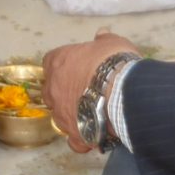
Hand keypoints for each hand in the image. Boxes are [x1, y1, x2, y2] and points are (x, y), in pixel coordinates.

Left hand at [44, 34, 142, 154]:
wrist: (124, 93)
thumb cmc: (114, 62)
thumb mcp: (112, 43)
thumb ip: (103, 40)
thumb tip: (101, 34)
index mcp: (57, 63)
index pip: (51, 61)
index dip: (64, 65)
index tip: (79, 67)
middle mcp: (53, 90)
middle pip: (52, 90)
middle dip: (65, 91)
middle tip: (87, 90)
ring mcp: (62, 115)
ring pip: (61, 116)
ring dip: (74, 114)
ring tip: (94, 114)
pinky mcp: (76, 135)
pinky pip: (75, 140)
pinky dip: (83, 138)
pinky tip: (95, 135)